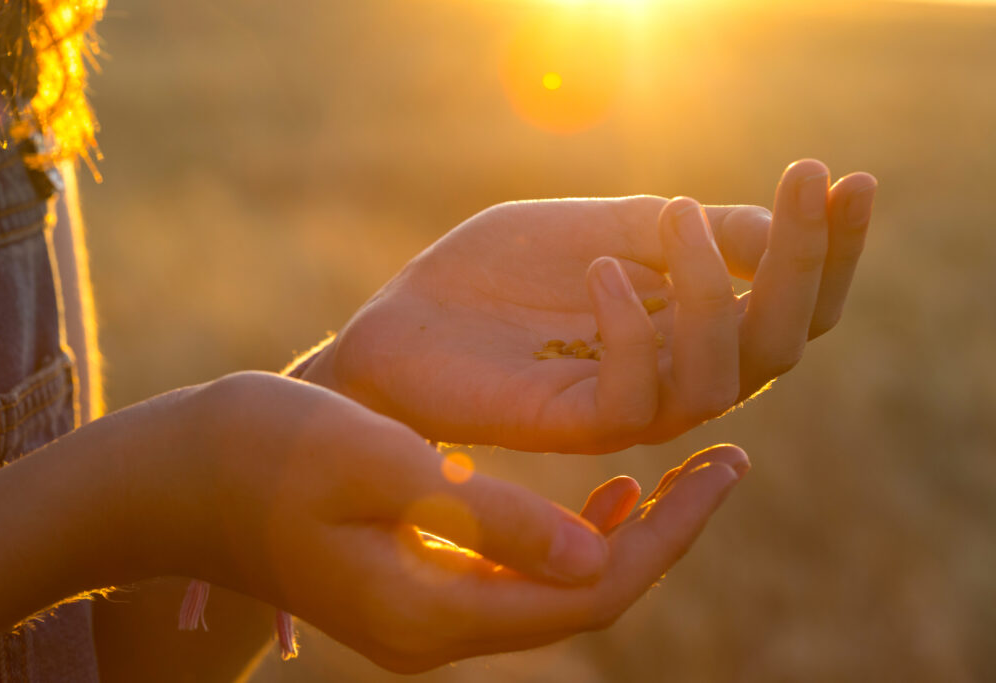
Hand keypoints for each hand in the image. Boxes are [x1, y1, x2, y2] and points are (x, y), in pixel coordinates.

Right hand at [131, 372, 744, 672]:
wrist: (173, 477)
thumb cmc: (264, 449)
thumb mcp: (379, 463)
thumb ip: (489, 518)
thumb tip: (597, 560)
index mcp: (432, 608)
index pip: (590, 594)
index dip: (670, 536)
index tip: (728, 466)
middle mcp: (436, 630)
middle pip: (585, 601)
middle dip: (664, 537)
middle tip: (729, 463)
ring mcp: (422, 615)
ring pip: (557, 592)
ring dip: (623, 539)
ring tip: (681, 478)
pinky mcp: (411, 585)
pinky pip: (517, 578)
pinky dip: (568, 539)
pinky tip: (598, 499)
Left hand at [302, 160, 876, 451]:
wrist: (408, 316)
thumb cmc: (497, 273)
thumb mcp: (602, 226)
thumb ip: (684, 234)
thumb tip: (780, 228)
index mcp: (686, 322)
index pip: (785, 301)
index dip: (828, 248)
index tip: (846, 178)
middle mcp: (673, 371)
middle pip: (779, 344)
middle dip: (805, 262)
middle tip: (810, 183)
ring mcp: (628, 406)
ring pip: (724, 375)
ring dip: (713, 287)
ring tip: (677, 216)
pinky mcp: (574, 428)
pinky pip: (636, 396)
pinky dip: (633, 327)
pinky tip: (601, 270)